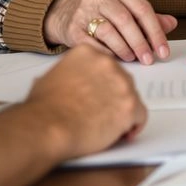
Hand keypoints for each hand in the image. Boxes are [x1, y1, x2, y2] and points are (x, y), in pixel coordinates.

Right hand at [28, 46, 147, 159]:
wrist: (47, 126)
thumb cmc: (44, 108)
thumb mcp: (51, 77)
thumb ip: (68, 74)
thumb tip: (67, 82)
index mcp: (88, 52)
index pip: (105, 66)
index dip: (103, 84)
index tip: (100, 95)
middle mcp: (108, 63)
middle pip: (122, 80)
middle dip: (115, 97)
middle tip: (104, 112)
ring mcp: (121, 84)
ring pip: (132, 97)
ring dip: (123, 111)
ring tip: (109, 125)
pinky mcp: (130, 106)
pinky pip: (141, 116)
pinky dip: (133, 126)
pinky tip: (122, 133)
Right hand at [43, 0, 176, 63]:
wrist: (65, 12)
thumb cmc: (101, 11)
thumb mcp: (124, 7)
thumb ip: (146, 16)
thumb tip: (171, 24)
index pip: (142, 7)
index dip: (156, 31)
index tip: (163, 50)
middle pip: (125, 20)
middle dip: (141, 42)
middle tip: (149, 59)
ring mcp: (83, 10)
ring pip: (108, 31)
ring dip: (124, 48)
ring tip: (132, 58)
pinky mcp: (73, 28)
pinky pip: (92, 44)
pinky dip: (107, 54)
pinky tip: (115, 60)